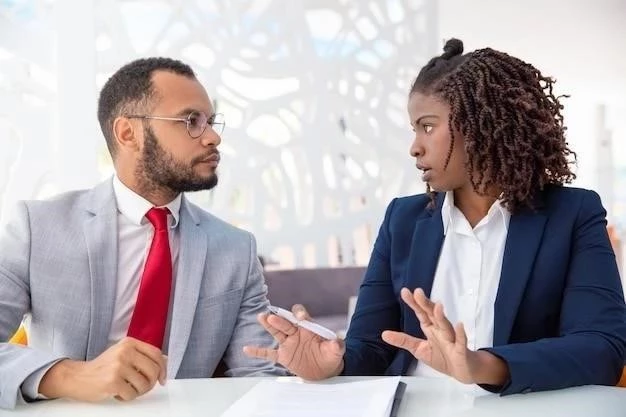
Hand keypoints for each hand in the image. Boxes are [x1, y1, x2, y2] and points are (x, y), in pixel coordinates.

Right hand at [39, 337, 166, 401]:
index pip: (156, 354)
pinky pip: (131, 394)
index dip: (163, 368)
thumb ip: (142, 356)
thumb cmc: (103, 367)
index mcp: (129, 343)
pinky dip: (127, 397)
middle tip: (143, 388)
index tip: (162, 379)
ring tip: (127, 389)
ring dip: (138, 392)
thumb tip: (164, 363)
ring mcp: (118, 366)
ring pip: (144, 384)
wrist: (77, 377)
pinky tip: (117, 393)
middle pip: (153, 370)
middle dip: (151, 383)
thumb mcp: (123, 354)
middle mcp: (125, 352)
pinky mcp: (112, 381)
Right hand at [243, 304, 344, 379]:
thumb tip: (337, 342)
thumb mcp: (336, 351)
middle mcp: (296, 332)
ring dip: (268, 325)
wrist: (325, 371)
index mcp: (308, 327)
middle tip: (272, 317)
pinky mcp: (283, 356)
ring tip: (260, 317)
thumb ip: (336, 345)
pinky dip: (258, 352)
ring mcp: (288, 343)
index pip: (301, 315)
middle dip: (279, 320)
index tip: (300, 317)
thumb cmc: (330, 356)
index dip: (300, 314)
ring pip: (276, 332)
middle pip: (285, 322)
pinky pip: (268, 353)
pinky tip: (247, 349)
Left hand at [382, 288, 508, 384]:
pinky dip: (461, 334)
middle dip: (426, 304)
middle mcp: (441, 331)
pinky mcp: (461, 351)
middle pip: (433, 315)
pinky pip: (461, 342)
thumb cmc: (443, 357)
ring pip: (446, 326)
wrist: (463, 372)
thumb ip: (404, 340)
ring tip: (437, 306)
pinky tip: (460, 325)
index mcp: (431, 329)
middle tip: (418, 292)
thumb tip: (384, 334)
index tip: (405, 291)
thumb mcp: (419, 349)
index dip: (414, 303)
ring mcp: (452, 339)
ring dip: (441, 316)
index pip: (421, 313)